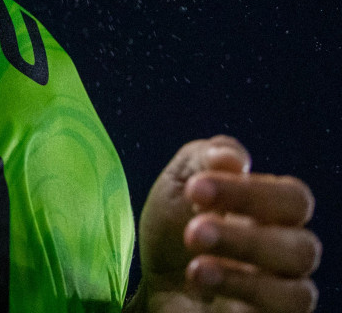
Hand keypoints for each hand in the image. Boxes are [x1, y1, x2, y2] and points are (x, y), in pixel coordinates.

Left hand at [131, 135, 319, 311]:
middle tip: (193, 231)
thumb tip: (232, 158)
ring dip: (243, 279)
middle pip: (303, 249)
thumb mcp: (179, 183)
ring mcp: (280, 297)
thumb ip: (204, 158)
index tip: (195, 188)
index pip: (293, 200)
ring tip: (195, 269)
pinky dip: (243, 303)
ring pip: (298, 294)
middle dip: (245, 239)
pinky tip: (203, 287)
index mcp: (275, 214)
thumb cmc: (175, 227)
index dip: (250, 193)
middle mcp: (288, 256)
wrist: (153, 282)